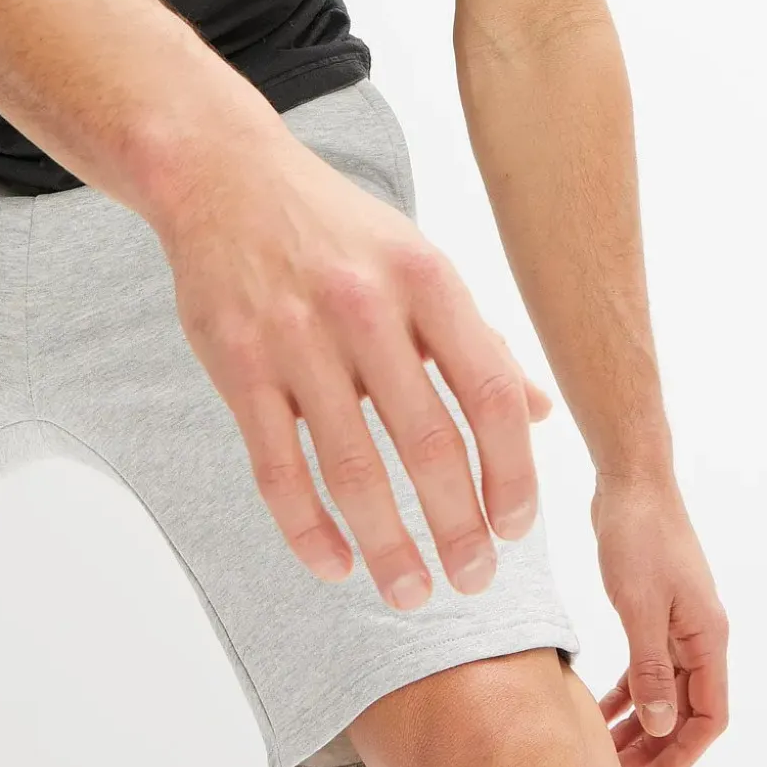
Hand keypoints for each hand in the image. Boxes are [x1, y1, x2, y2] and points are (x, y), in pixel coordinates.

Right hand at [154, 113, 554, 611]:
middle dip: (458, 527)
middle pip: (429, 442)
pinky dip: (309, 530)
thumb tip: (541, 413)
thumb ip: (478, 337)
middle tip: (474, 579)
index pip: (490, 391)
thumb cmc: (334, 225)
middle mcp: (366, 304)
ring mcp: (298, 336)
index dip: (512, 471)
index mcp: (426, 277)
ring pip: (353, 468)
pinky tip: (336, 564)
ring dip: (389, 546)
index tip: (516, 525)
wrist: (224, 174)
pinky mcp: (239, 364)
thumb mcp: (418, 261)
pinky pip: (278, 468)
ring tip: (412, 592)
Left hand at [590, 474, 728, 766]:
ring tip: (606, 747)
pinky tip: (602, 705)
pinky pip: (646, 662)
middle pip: (685, 707)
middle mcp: (699, 634)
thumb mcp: (640, 606)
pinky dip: (627, 686)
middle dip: (656, 743)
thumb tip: (659, 725)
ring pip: (663, 687)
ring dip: (639, 719)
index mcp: (708, 636)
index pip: (709, 715)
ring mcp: (678, 621)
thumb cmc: (640, 533)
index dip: (684, 752)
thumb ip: (650, 668)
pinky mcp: (654, 608)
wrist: (631, 478)